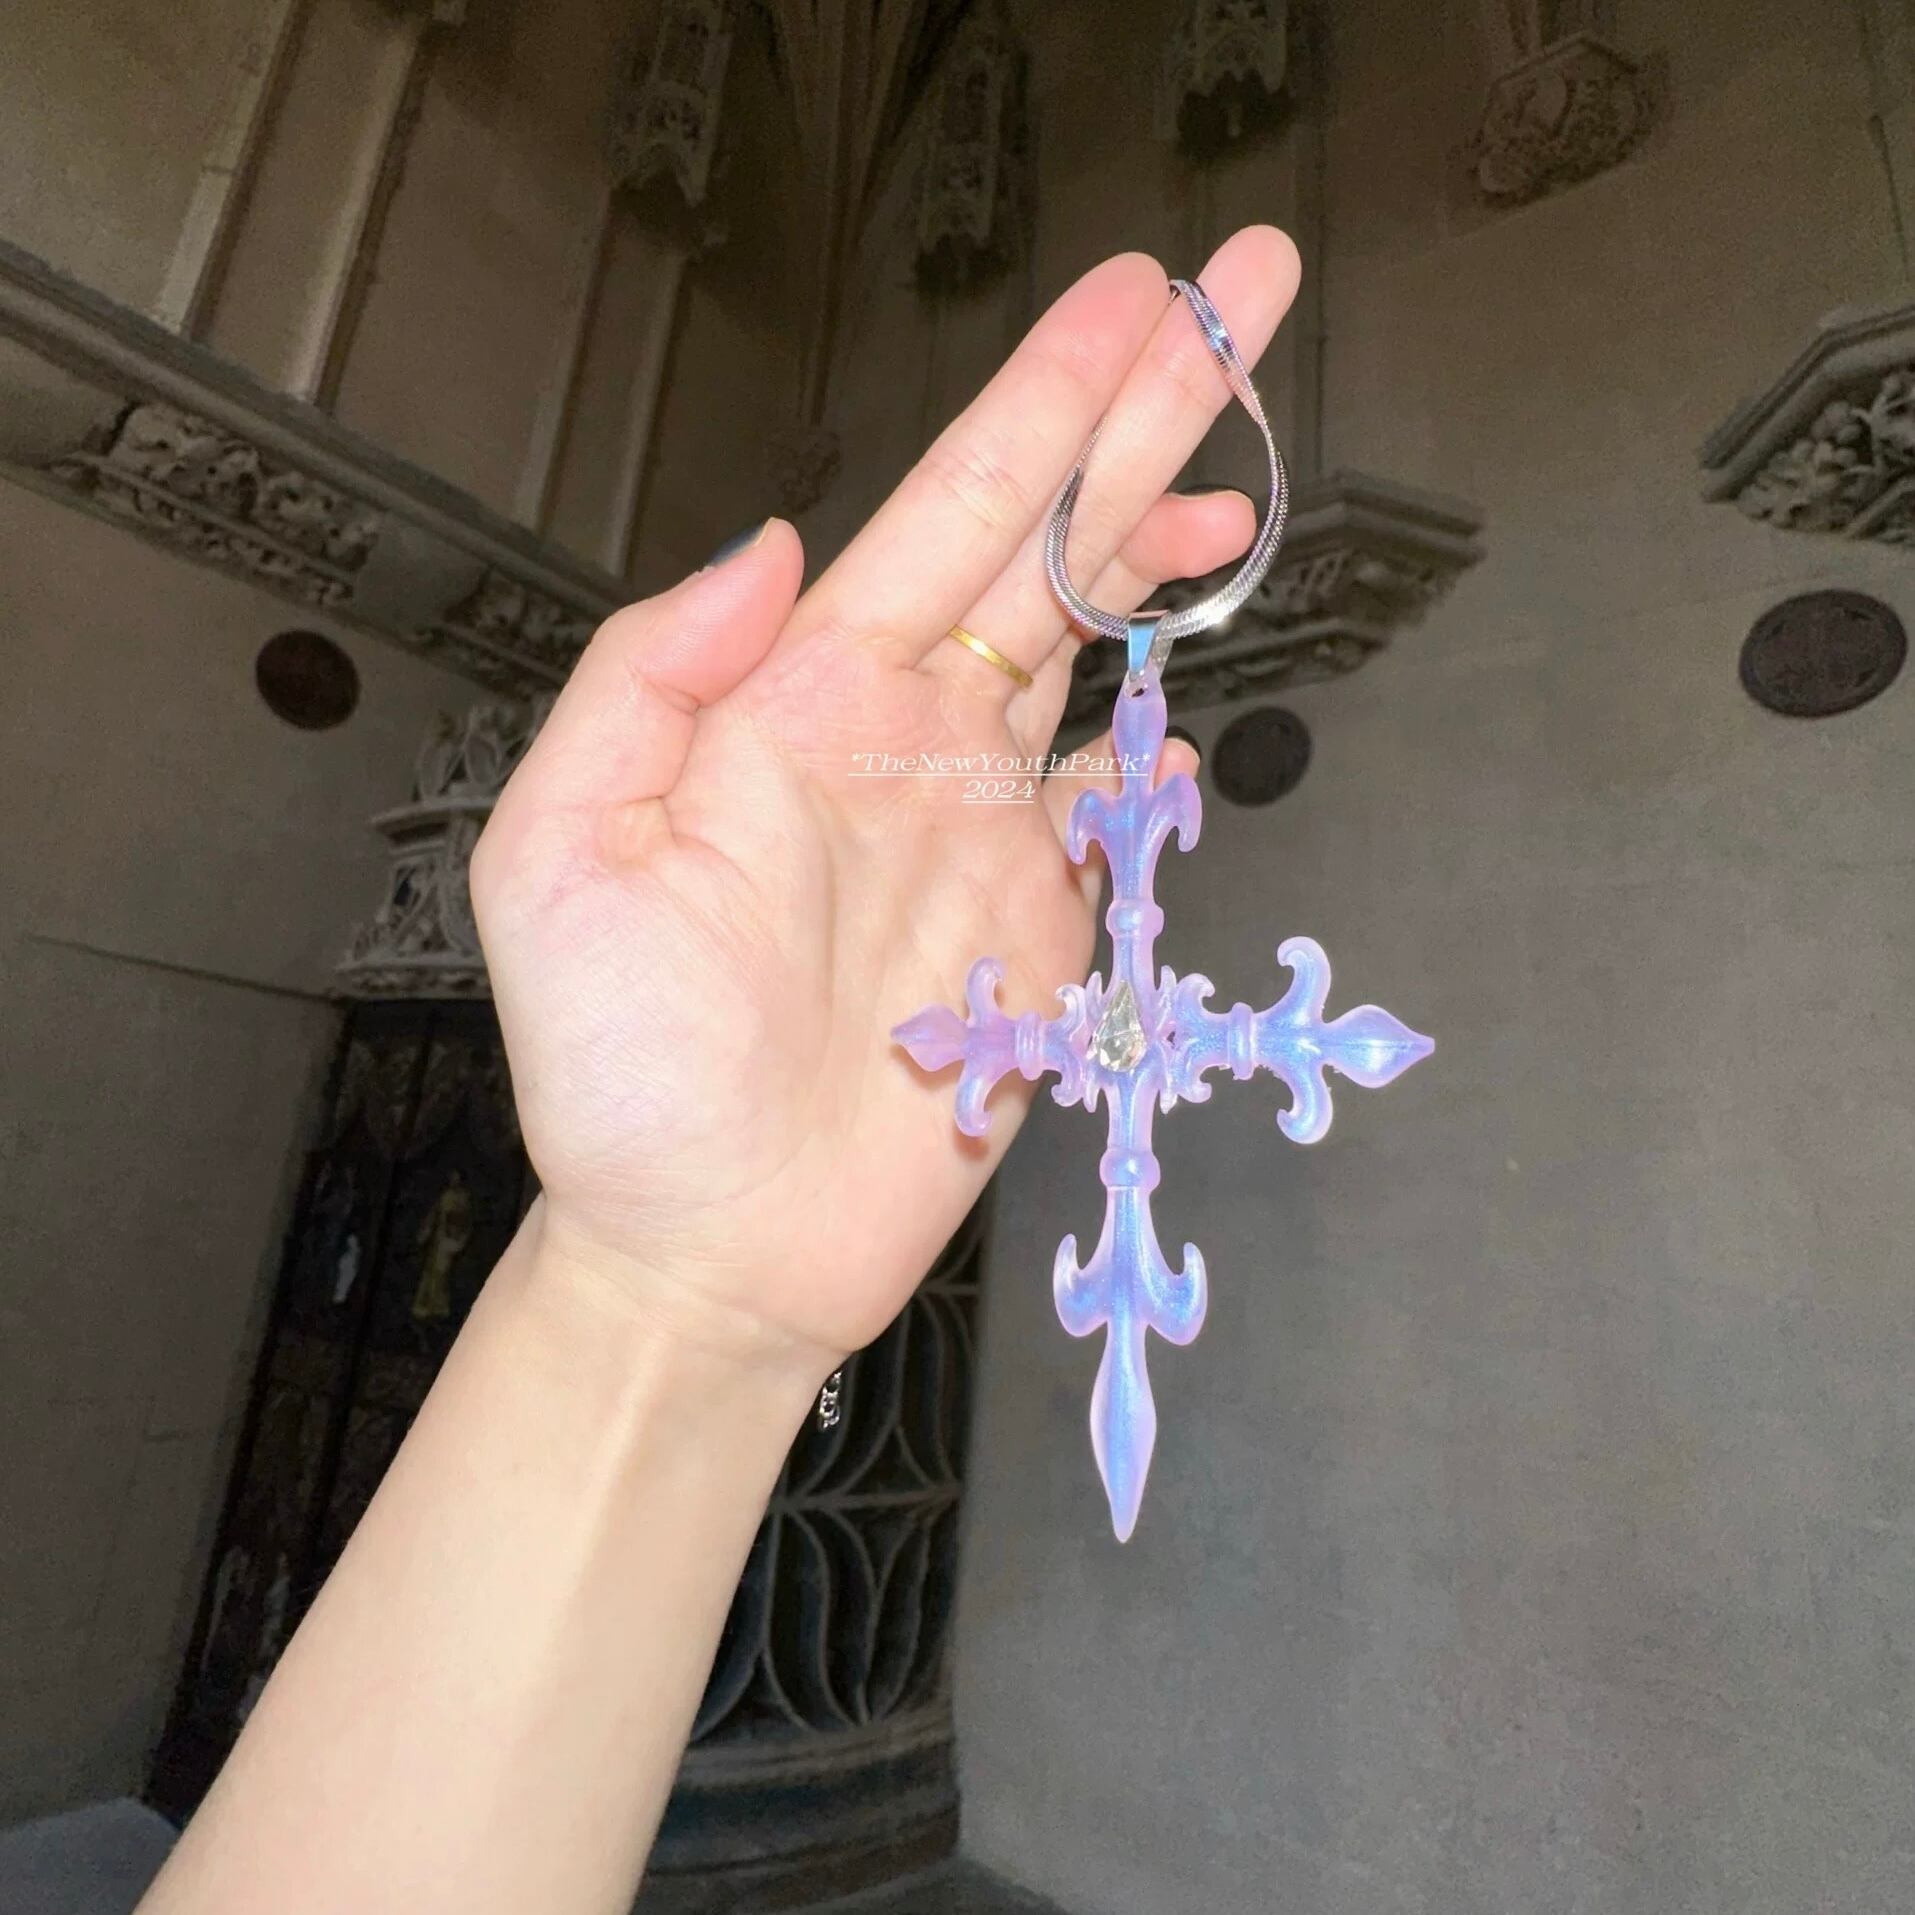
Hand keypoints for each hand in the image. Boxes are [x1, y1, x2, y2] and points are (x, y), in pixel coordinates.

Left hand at [471, 227, 1299, 1378]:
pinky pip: (1117, 808)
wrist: (711, 1247)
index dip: (1050, 404)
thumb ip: (645, 683)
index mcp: (804, 701)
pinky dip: (1158, 747)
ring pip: (1088, 652)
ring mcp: (983, 830)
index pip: (948, 519)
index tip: (1142, 301)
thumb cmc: (621, 1073)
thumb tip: (769, 547)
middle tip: (1239, 293)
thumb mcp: (561, 860)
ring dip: (1161, 554)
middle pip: (1043, 549)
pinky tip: (1185, 694)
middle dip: (1141, 421)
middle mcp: (904, 742)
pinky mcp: (1044, 927)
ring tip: (1234, 477)